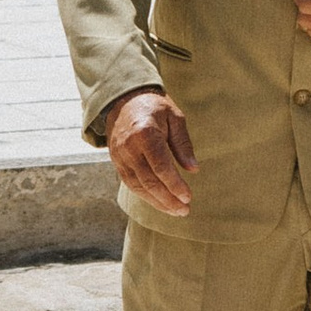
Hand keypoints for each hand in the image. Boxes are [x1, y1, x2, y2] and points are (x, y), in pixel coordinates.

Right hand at [106, 84, 195, 215]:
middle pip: (149, 181)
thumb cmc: (154, 107)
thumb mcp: (175, 118)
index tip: (188, 197)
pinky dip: (146, 196)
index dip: (175, 185)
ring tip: (175, 211)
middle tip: (184, 210)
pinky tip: (160, 202)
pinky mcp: (116, 162)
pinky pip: (131, 184)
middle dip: (168, 199)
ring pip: (139, 187)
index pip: (161, 166)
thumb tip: (193, 169)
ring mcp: (120, 156)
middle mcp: (130, 147)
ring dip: (158, 202)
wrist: (123, 100)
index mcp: (146, 133)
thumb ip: (183, 144)